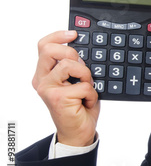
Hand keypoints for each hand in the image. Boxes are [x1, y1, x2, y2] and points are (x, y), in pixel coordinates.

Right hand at [32, 30, 99, 146]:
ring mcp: (48, 88)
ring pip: (69, 65)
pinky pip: (83, 85)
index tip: (74, 34)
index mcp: (45, 73)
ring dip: (86, 75)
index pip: (44, 46)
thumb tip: (83, 50)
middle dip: (72, 53)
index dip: (58, 36)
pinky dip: (91, 93)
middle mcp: (42, 80)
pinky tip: (86, 102)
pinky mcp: (57, 97)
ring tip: (86, 87)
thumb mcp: (77, 81)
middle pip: (51, 50)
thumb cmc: (79, 107)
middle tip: (82, 67)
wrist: (79, 131)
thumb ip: (74, 66)